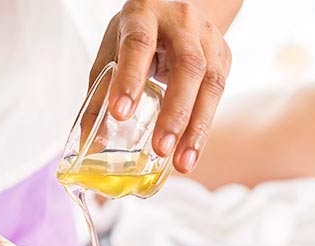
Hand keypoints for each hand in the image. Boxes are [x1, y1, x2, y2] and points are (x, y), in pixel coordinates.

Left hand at [90, 0, 232, 173]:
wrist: (177, 15)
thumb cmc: (138, 37)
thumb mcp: (113, 53)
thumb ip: (100, 94)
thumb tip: (90, 142)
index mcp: (144, 13)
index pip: (139, 44)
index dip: (130, 78)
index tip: (120, 113)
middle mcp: (182, 22)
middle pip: (187, 66)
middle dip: (175, 112)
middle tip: (161, 148)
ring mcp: (208, 39)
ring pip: (211, 84)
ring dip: (197, 128)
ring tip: (182, 163)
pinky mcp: (224, 58)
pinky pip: (218, 96)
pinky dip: (203, 128)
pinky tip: (191, 152)